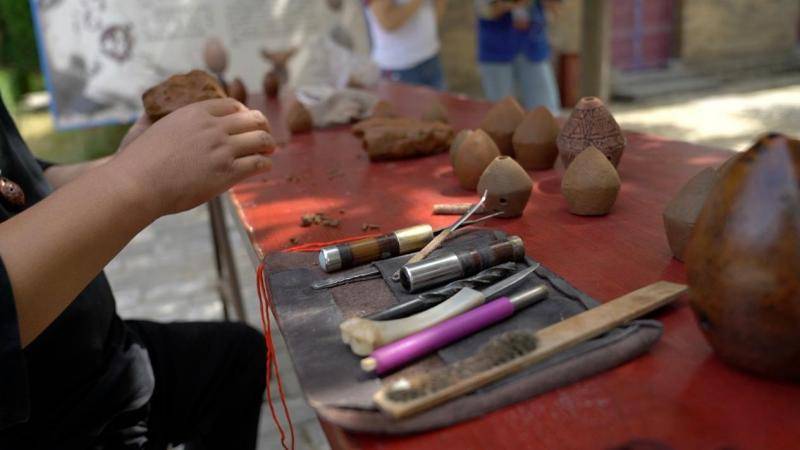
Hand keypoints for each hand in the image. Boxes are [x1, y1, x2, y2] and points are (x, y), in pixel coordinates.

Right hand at [108, 98, 274, 217]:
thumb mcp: (144, 127)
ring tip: (269, 150)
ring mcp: (222, 149)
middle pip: (253, 119)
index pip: (232, 105)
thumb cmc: (136, 161)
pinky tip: (264, 166)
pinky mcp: (227, 172)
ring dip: (268, 144)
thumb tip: (150, 111)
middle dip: (262, 126)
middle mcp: (213, 127)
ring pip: (261, 139)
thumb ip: (152, 116)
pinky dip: (265, 163)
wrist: (137, 184)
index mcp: (195, 112)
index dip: (243, 113)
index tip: (246, 122)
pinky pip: (258, 162)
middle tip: (264, 135)